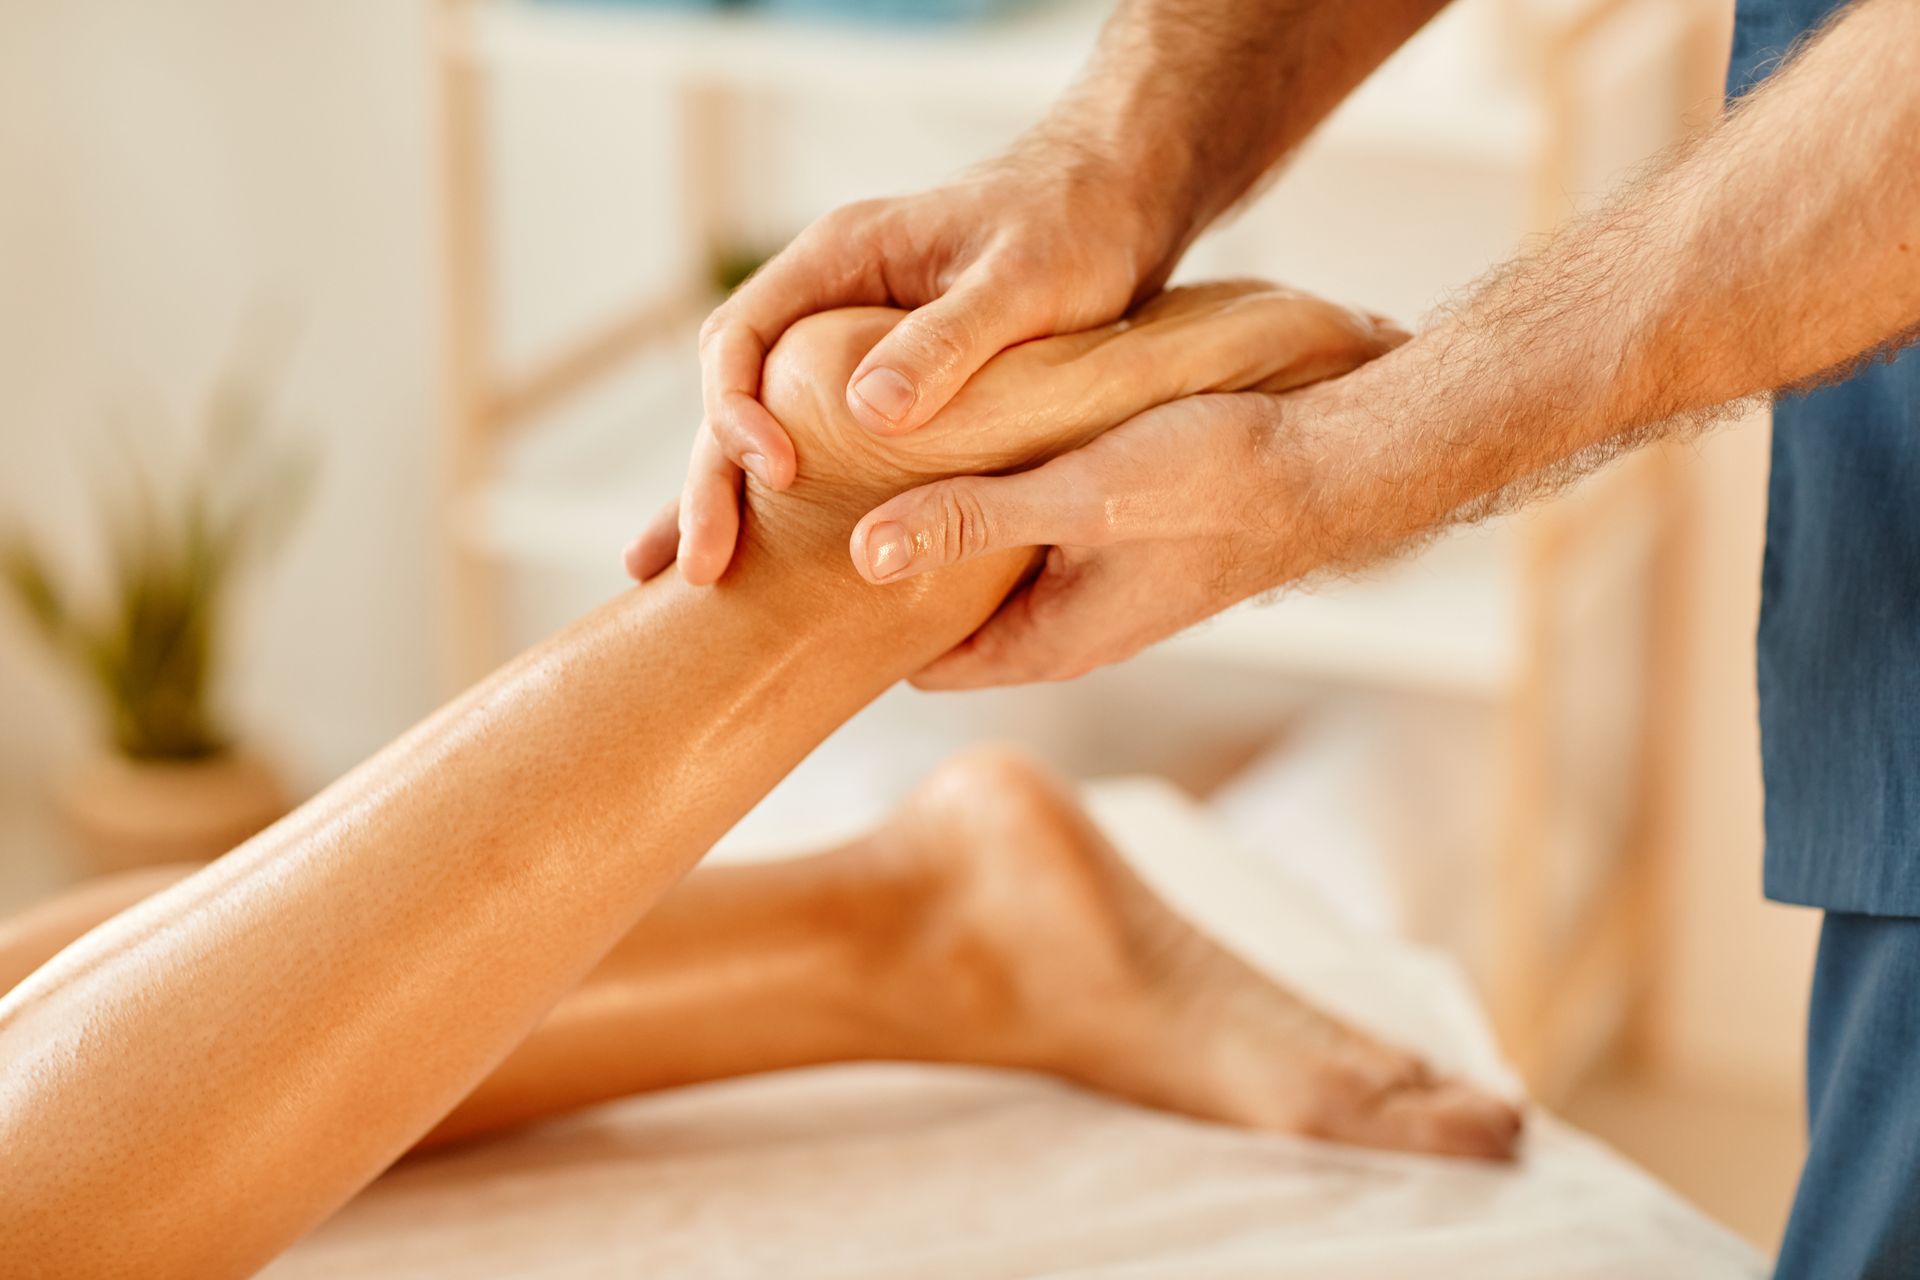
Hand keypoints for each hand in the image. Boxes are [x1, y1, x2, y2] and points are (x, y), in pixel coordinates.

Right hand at [624, 141, 1183, 585]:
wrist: (1117, 207)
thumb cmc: (1074, 228)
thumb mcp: (1022, 281)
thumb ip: (949, 338)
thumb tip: (866, 411)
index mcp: (838, 256)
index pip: (740, 334)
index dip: (738, 408)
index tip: (777, 473)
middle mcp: (826, 299)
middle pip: (735, 392)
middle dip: (712, 479)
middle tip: (702, 567)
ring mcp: (847, 344)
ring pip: (765, 425)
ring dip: (734, 498)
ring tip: (701, 580)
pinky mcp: (883, 385)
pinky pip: (817, 443)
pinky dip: (790, 502)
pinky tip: (773, 565)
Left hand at [846, 391, 1332, 688]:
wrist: (1333, 463)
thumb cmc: (1219, 480)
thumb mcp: (1081, 495)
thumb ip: (974, 519)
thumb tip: (863, 553)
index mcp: (1051, 642)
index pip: (925, 667)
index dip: (865, 631)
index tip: (808, 581)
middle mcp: (1069, 630)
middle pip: (950, 624)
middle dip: (892, 582)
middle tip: (822, 518)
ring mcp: (1095, 590)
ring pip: (989, 578)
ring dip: (942, 537)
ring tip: (873, 475)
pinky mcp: (1118, 547)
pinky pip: (1030, 541)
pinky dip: (990, 509)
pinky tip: (960, 449)